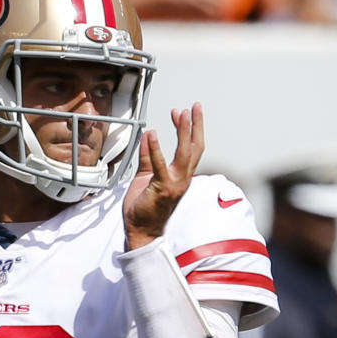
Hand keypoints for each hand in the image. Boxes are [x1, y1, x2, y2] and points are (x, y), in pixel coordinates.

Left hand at [123, 103, 204, 248]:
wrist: (140, 230)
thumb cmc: (144, 208)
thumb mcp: (144, 177)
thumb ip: (146, 158)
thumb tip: (146, 138)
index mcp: (180, 176)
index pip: (190, 149)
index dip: (189, 130)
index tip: (182, 113)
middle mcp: (183, 179)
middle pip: (195, 148)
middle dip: (195, 125)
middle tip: (195, 106)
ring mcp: (175, 184)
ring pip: (184, 154)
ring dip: (183, 132)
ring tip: (180, 113)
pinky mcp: (162, 189)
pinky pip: (159, 166)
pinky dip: (155, 149)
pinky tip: (152, 133)